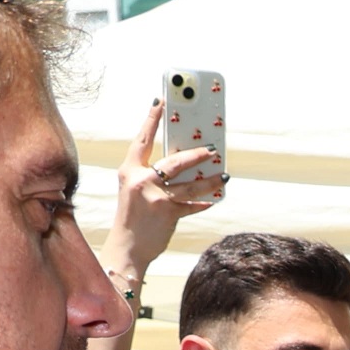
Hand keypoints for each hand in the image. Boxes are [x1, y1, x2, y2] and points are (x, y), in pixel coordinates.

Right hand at [105, 100, 224, 276]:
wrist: (126, 248)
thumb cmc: (131, 218)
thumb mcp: (134, 191)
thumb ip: (150, 176)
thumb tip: (179, 164)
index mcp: (129, 171)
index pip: (142, 140)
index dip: (152, 120)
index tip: (161, 102)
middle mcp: (142, 181)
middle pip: (175, 161)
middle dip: (196, 154)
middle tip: (212, 149)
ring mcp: (156, 197)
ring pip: (190, 183)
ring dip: (210, 179)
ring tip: (223, 174)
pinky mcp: (169, 213)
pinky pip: (193, 204)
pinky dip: (204, 202)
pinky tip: (215, 199)